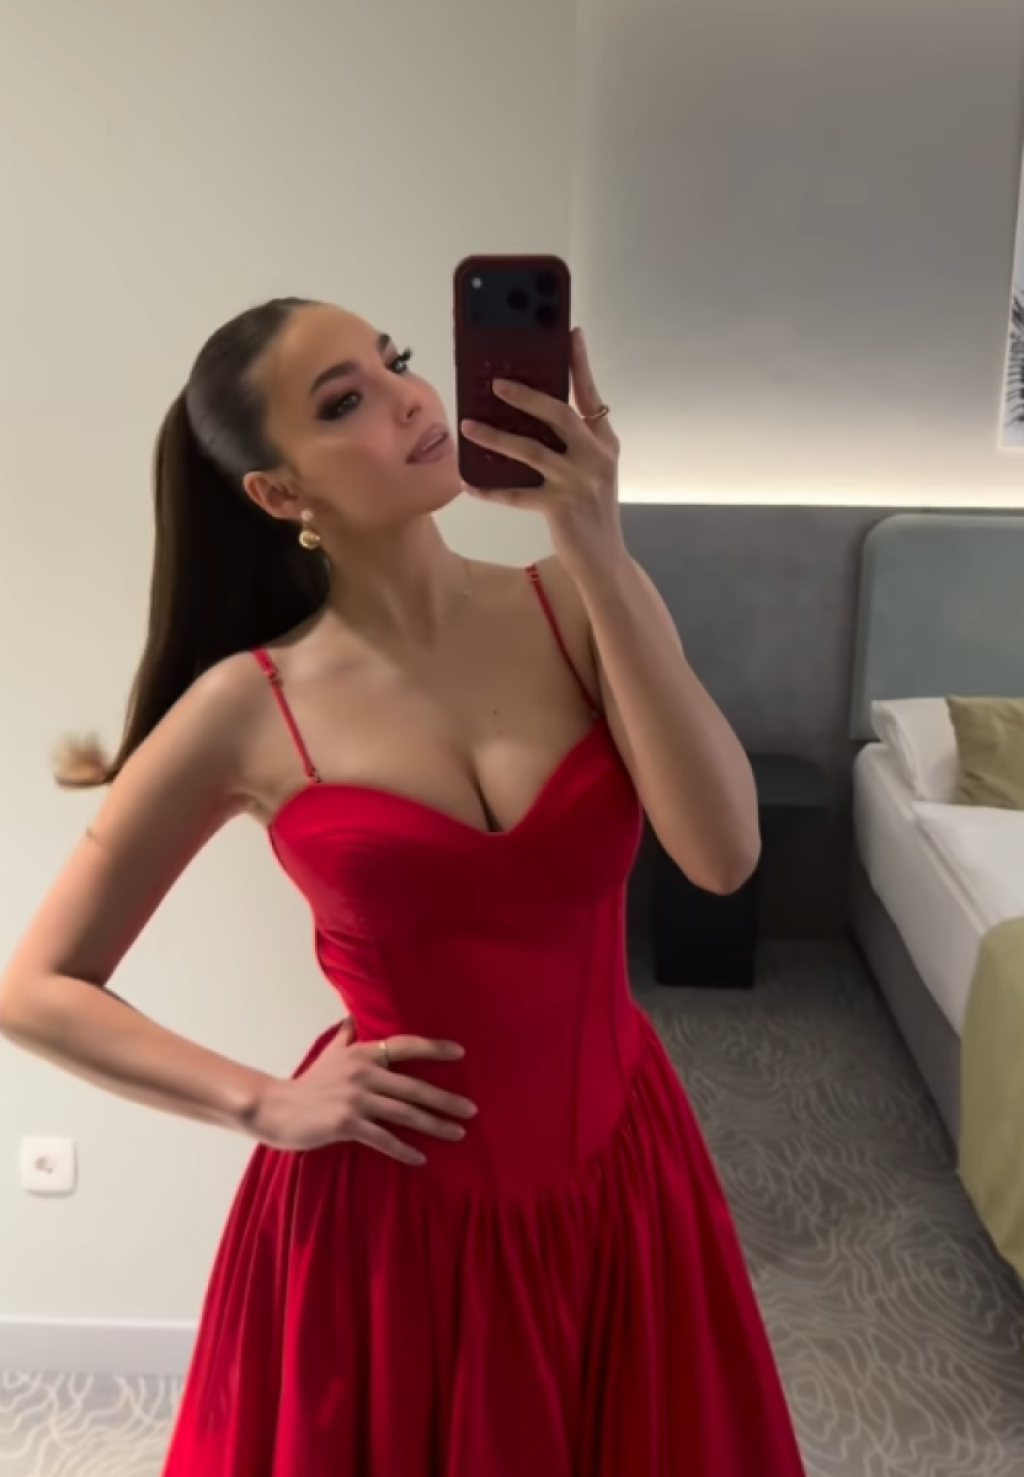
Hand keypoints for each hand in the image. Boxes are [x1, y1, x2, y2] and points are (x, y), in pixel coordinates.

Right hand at [250, 1021, 474, 1162]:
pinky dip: (404, 1150)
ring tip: (457, 1133)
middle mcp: (363, 1072)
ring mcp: (356, 1098)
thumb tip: (351, 1018)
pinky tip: (420, 1158)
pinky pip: (383, 1138)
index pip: (405, 1046)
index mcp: (363, 1053)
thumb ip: (345, 1038)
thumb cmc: (306, 1083)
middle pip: (414, 1087)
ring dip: (434, 1125)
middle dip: (446, 1100)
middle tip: (472, 1111)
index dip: (434, 1048)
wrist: (276, 1108)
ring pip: (405, 1113)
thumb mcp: (328, 1055)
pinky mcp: (347, 1123)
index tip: (460, 1052)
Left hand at [460, 328, 626, 580]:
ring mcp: (578, 482)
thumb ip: (574, 443)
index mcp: (604, 443)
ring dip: (496, 437)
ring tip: (468, 426)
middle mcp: (595, 457)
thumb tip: (532, 415)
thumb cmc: (592, 511)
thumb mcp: (593, 471)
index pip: (591, 396)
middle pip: (559, 415)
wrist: (605, 559)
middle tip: (496, 383)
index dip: (580, 364)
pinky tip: (468, 482)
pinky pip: (515, 494)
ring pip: (531, 450)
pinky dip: (489, 489)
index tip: (570, 333)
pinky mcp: (559, 508)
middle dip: (527, 396)